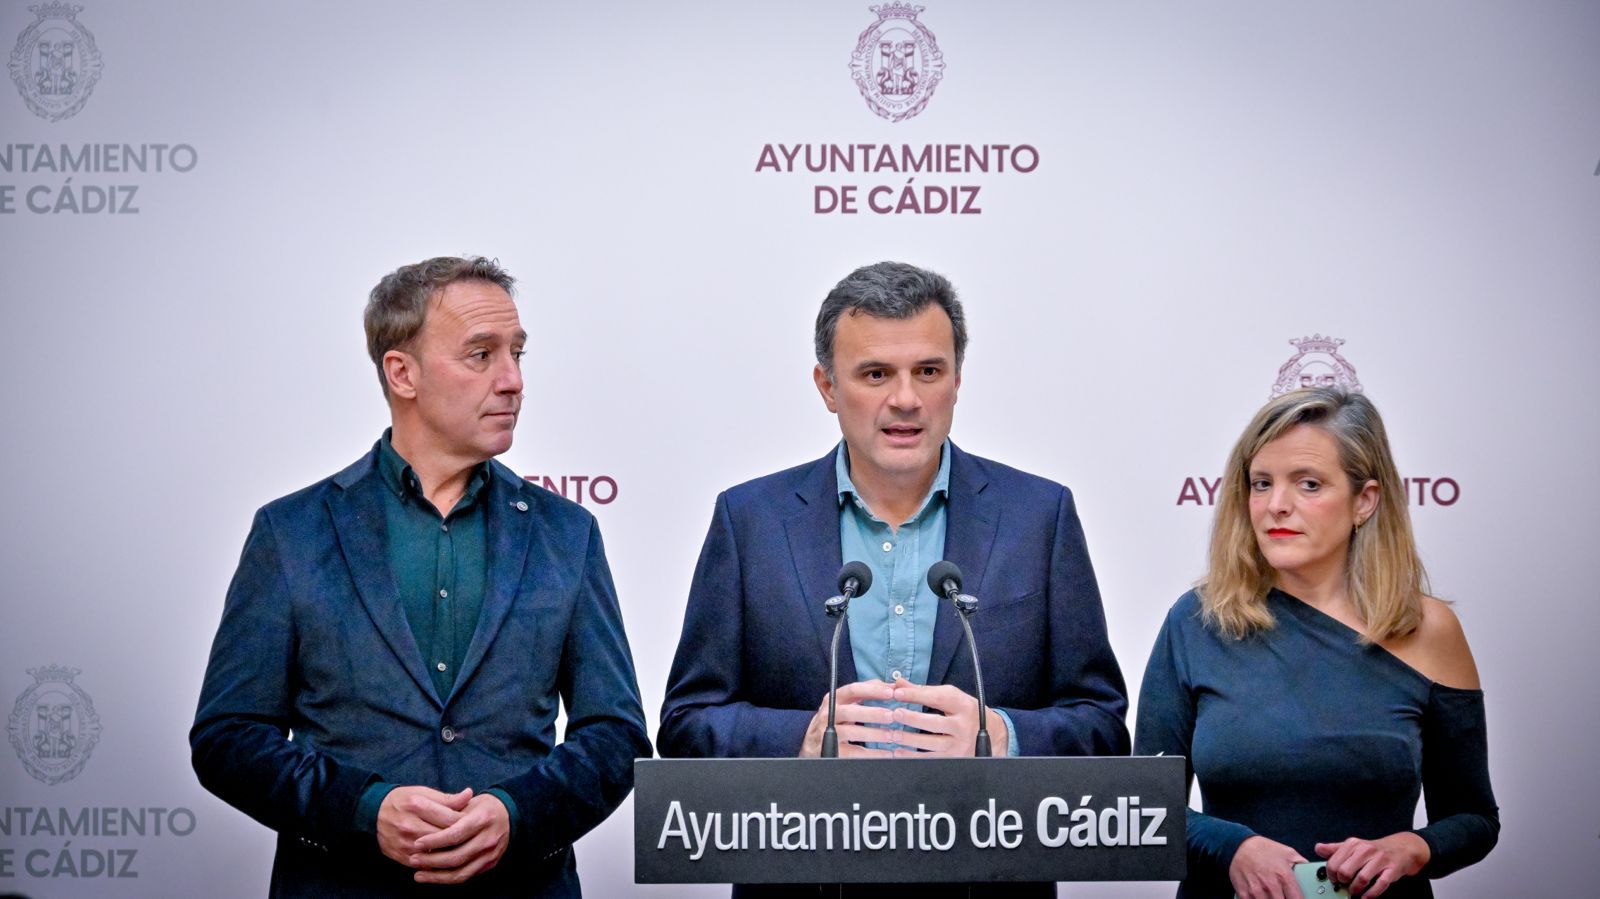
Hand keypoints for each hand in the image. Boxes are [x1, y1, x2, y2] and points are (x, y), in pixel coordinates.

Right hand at [376, 786, 471, 867]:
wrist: (373, 813)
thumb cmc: (404, 800)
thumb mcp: (423, 793)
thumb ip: (447, 798)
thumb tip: (469, 794)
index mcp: (417, 805)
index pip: (449, 818)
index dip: (465, 822)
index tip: (474, 823)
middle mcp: (409, 825)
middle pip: (443, 836)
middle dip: (460, 838)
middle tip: (472, 838)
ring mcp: (404, 842)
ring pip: (435, 852)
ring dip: (450, 852)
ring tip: (462, 848)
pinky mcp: (400, 855)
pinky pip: (424, 863)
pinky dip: (436, 862)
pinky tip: (446, 857)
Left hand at [408, 792, 511, 884]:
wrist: (510, 815)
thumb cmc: (483, 807)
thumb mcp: (469, 803)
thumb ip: (449, 811)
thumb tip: (423, 817)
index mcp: (482, 819)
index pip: (455, 834)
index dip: (434, 840)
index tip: (417, 843)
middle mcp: (488, 839)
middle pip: (456, 856)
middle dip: (432, 860)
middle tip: (414, 859)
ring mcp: (490, 854)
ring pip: (461, 872)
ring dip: (436, 875)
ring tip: (418, 874)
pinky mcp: (490, 864)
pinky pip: (466, 876)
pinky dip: (447, 879)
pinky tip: (433, 877)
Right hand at [798, 680, 894, 757]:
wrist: (812, 741)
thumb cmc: (836, 718)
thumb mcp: (847, 702)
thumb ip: (868, 692)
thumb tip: (893, 685)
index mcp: (835, 698)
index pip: (853, 690)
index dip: (872, 690)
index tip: (890, 693)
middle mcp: (829, 714)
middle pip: (850, 712)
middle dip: (872, 713)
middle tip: (891, 716)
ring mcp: (828, 732)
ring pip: (851, 732)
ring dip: (874, 734)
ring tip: (891, 736)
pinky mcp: (831, 750)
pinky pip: (854, 752)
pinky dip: (871, 754)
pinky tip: (886, 753)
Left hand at [885, 677, 1007, 756]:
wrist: (993, 733)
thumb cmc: (965, 711)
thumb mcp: (951, 697)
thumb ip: (924, 691)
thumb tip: (898, 683)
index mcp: (962, 705)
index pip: (937, 698)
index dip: (916, 695)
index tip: (897, 692)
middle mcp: (963, 725)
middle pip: (935, 723)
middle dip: (913, 718)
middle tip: (894, 714)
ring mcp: (960, 744)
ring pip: (931, 743)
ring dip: (909, 739)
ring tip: (891, 734)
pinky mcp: (955, 759)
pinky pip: (931, 759)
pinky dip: (912, 757)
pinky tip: (898, 752)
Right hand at [1228, 835, 1306, 898]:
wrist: (1239, 846)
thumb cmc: (1265, 850)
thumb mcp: (1288, 853)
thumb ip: (1303, 865)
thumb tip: (1315, 874)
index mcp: (1284, 876)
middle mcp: (1270, 885)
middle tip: (1285, 897)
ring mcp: (1256, 891)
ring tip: (1274, 896)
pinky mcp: (1244, 894)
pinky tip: (1263, 897)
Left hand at [1315, 832, 1428, 897]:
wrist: (1401, 848)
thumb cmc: (1373, 850)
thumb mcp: (1353, 846)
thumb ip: (1335, 849)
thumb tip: (1318, 848)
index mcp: (1353, 844)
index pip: (1334, 862)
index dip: (1331, 875)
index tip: (1334, 880)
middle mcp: (1366, 850)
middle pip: (1345, 871)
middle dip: (1342, 882)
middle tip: (1344, 886)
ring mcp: (1380, 860)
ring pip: (1362, 878)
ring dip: (1355, 890)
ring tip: (1354, 893)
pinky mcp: (1392, 870)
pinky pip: (1380, 884)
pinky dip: (1371, 894)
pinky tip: (1366, 897)